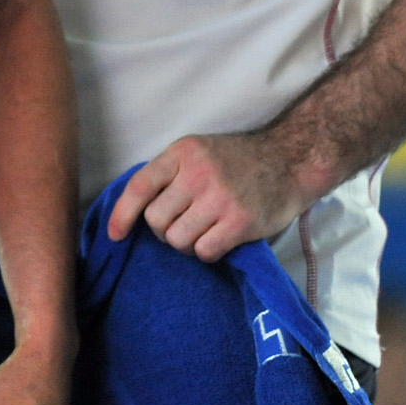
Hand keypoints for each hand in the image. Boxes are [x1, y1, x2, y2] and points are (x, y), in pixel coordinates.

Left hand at [107, 131, 309, 260]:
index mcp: (182, 153)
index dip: (122, 214)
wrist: (290, 161)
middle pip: (156, 220)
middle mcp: (197, 174)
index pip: (139, 186)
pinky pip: (204, 251)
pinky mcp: (240, 222)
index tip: (115, 235)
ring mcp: (219, 198)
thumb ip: (170, 172)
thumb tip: (136, 208)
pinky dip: (206, 252)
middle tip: (181, 225)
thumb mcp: (198, 152)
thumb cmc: (237, 160)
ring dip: (185, 244)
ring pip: (177, 239)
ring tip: (201, 233)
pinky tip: (217, 241)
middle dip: (163, 230)